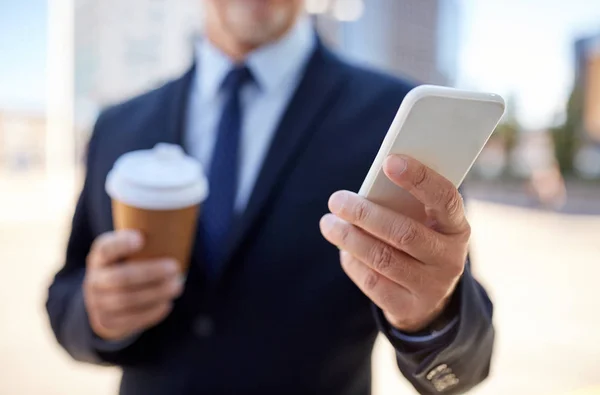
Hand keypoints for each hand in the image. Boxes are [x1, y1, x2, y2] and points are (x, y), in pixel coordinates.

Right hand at [83, 230, 183, 340]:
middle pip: (120, 277)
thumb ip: (146, 240)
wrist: (104, 299)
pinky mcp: (107, 323)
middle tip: (175, 267)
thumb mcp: (127, 251)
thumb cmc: (128, 266)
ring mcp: (97, 303)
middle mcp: (94, 279)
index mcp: (100, 257)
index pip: (105, 248)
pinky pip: (130, 320)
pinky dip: (151, 312)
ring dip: (155, 293)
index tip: (141, 238)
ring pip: (126, 300)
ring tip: (177, 286)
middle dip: (150, 273)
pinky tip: (166, 304)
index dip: (120, 244)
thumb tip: (181, 220)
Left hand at [320, 155, 468, 331]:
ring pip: (382, 258)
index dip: (420, 179)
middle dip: (366, 214)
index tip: (389, 162)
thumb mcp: (423, 223)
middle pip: (404, 233)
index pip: (445, 198)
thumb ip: (404, 205)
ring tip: (328, 223)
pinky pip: (372, 281)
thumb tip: (366, 189)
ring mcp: (430, 286)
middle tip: (337, 200)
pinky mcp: (407, 307)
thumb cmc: (418, 242)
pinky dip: (352, 262)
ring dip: (349, 238)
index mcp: (456, 227)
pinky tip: (343, 248)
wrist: (427, 299)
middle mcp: (449, 258)